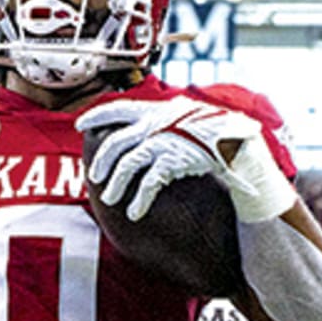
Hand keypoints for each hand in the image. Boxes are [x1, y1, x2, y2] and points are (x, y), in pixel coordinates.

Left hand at [75, 96, 261, 220]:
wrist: (242, 144)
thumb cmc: (217, 133)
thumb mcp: (187, 117)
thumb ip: (164, 120)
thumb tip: (144, 128)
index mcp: (159, 109)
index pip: (119, 108)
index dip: (96, 115)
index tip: (79, 124)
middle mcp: (158, 122)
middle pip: (116, 142)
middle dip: (102, 161)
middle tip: (94, 177)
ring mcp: (165, 140)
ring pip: (127, 164)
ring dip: (116, 184)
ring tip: (110, 199)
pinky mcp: (175, 160)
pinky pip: (149, 182)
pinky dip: (139, 199)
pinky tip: (134, 212)